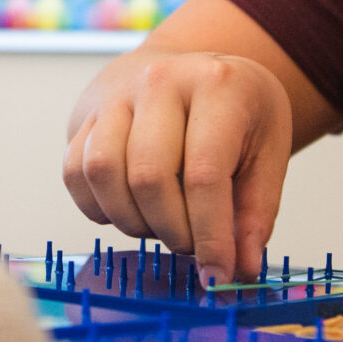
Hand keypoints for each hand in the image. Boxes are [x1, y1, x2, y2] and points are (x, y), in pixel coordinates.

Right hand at [63, 51, 290, 282]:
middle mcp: (159, 81)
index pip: (205, 174)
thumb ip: (256, 211)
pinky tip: (132, 209)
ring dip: (133, 221)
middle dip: (172, 231)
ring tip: (162, 224)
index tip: (218, 274)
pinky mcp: (85, 117)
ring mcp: (115, 96)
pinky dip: (100, 207)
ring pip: (104, 174)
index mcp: (217, 85)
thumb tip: (241, 268)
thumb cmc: (233, 110)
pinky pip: (75, 173)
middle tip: (192, 245)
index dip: (211, 236)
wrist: (189, 67)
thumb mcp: (267, 149)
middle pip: (149, 177)